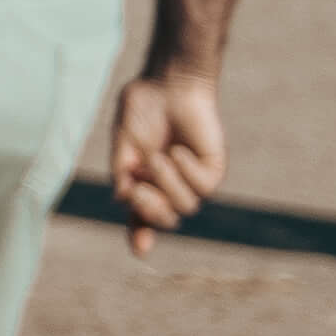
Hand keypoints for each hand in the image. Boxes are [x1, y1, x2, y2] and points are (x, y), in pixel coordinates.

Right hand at [110, 68, 226, 250]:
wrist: (167, 85)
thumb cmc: (141, 111)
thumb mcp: (123, 148)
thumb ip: (122, 175)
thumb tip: (123, 202)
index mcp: (143, 184)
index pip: (141, 217)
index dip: (140, 235)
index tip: (140, 250)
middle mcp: (168, 186)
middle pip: (165, 220)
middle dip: (149, 209)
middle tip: (137, 187)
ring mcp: (192, 179)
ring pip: (184, 207)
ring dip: (166, 183)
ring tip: (159, 156)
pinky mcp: (213, 169)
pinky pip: (203, 188)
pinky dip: (186, 172)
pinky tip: (179, 151)